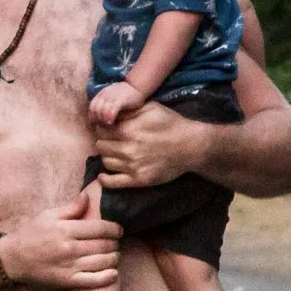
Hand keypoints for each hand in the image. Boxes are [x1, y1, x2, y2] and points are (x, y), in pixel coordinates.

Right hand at [0, 193, 121, 289]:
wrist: (13, 259)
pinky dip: (107, 277)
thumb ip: (71, 208)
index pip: (100, 228)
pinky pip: (93, 281)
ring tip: (114, 255)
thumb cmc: (31, 234)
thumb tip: (88, 196)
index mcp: (66, 229)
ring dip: (114, 258)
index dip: (114, 228)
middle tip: (117, 242)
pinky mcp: (67, 281)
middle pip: (104, 245)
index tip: (119, 229)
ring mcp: (69, 266)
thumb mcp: (48, 215)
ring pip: (102, 262)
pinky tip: (114, 273)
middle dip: (115, 243)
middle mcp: (69, 248)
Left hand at [89, 81, 143, 127]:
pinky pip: (112, 110)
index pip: (92, 107)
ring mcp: (112, 97)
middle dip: (98, 120)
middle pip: (96, 110)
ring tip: (107, 125)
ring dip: (103, 120)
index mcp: (102, 94)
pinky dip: (109, 117)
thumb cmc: (125, 94)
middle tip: (103, 125)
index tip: (97, 123)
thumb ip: (105, 104)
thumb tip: (99, 118)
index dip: (93, 117)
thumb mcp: (112, 97)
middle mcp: (105, 95)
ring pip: (102, 110)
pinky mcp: (121, 100)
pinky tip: (111, 122)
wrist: (138, 86)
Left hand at [93, 98, 208, 188]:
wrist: (190, 146)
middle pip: (100, 146)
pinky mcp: (138, 180)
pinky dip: (105, 180)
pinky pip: (113, 182)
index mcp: (128, 129)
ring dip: (107, 156)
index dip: (102, 127)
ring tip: (114, 153)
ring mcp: (132, 166)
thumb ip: (128, 110)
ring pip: (105, 162)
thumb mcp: (150, 108)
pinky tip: (103, 176)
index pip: (101, 129)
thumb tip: (110, 112)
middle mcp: (127, 148)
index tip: (107, 128)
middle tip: (111, 140)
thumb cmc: (171, 123)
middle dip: (104, 141)